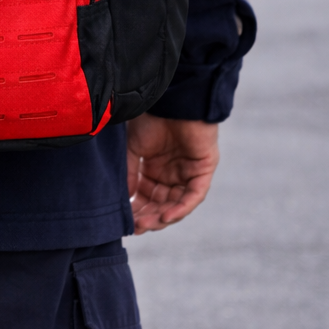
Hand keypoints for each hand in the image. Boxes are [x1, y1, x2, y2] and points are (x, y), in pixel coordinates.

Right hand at [127, 114, 219, 234]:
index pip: (147, 197)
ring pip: (177, 204)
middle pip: (161, 204)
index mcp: (155, 169)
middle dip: (148, 217)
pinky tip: (167, 216)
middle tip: (135, 227)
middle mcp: (173, 174)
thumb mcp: (133, 148)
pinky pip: (193, 195)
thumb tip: (124, 199)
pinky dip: (181, 207)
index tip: (124, 223)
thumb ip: (130, 174)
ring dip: (163, 216)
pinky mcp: (203, 171)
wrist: (172, 100)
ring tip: (147, 224)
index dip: (136, 210)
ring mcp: (189, 173)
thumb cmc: (151, 118)